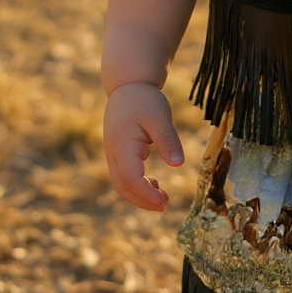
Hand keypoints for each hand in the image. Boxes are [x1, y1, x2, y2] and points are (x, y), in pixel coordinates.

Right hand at [103, 82, 184, 210]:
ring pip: (121, 184)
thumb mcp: (160, 116)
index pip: (130, 178)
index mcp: (122, 145)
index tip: (163, 202)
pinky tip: (154, 185)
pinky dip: (137, 186)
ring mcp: (113, 154)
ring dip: (139, 196)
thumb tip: (178, 164)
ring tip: (162, 200)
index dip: (145, 194)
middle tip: (165, 206)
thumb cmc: (145, 99)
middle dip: (142, 201)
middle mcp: (114, 153)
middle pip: (122, 187)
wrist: (128, 86)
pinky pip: (124, 176)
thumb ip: (167, 139)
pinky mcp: (118, 154)